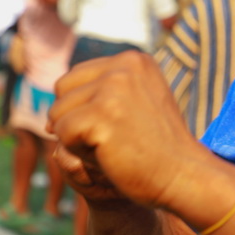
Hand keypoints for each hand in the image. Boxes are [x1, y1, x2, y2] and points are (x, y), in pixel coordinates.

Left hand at [49, 51, 203, 209]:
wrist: (183, 175)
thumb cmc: (157, 147)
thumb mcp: (137, 103)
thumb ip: (105, 91)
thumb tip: (52, 107)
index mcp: (134, 59)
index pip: (76, 77)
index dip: (84, 108)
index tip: (119, 125)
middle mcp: (124, 66)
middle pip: (63, 90)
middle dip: (75, 119)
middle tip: (114, 138)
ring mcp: (113, 89)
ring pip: (58, 113)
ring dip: (77, 138)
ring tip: (115, 146)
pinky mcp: (101, 115)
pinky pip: (62, 134)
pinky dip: (78, 153)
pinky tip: (110, 155)